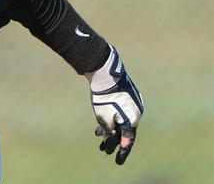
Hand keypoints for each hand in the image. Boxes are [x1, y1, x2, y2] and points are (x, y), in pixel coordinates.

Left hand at [85, 46, 143, 164]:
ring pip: (121, 121)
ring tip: (97, 135)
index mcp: (133, 120)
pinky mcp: (127, 96)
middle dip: (113, 141)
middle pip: (124, 131)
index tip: (117, 159)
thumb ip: (108, 131)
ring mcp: (133, 103)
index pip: (128, 140)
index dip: (122, 151)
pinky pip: (120, 112)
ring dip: (110, 129)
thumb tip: (110, 138)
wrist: (106, 74)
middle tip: (103, 150)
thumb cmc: (104, 98)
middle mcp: (136, 112)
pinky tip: (101, 122)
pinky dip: (112, 119)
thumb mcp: (104, 118)